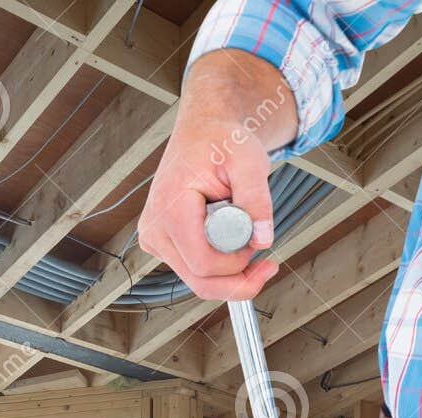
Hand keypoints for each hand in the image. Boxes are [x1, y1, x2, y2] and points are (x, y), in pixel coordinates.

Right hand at [138, 50, 297, 300]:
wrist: (203, 131)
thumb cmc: (221, 140)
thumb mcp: (248, 161)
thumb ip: (257, 200)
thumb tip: (263, 240)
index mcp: (170, 208)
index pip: (204, 262)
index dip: (238, 262)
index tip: (259, 242)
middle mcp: (155, 229)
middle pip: (200, 281)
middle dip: (238, 278)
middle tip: (267, 264)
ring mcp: (155, 240)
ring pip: (198, 281)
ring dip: (229, 272)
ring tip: (246, 239)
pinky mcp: (162, 244)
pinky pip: (194, 272)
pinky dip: (219, 267)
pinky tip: (230, 242)